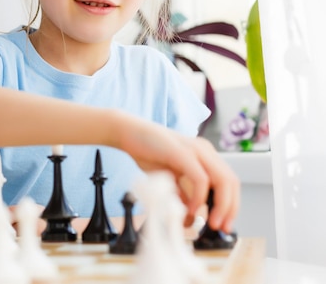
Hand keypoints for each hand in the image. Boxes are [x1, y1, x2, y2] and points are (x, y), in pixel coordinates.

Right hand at [114, 112, 239, 233]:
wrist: (128, 133)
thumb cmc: (147, 153)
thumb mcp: (170, 178)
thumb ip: (182, 193)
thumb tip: (193, 216)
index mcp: (205, 155)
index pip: (229, 182)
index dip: (231, 205)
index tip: (224, 224)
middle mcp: (205, 151)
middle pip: (231, 182)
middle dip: (230, 209)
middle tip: (220, 227)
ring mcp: (196, 150)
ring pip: (223, 180)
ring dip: (220, 206)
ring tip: (210, 223)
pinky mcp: (183, 153)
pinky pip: (200, 179)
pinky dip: (199, 198)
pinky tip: (191, 209)